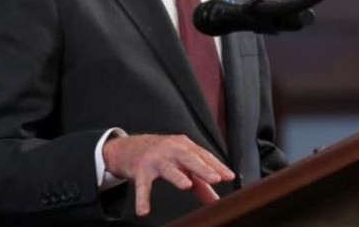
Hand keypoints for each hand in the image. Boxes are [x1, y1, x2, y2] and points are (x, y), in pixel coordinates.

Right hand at [102, 134, 234, 216]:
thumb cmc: (161, 155)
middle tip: (215, 179)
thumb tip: (215, 199)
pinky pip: (142, 186)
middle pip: (189, 158)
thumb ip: (199, 181)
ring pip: (168, 168)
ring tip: (187, 186)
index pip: (204, 156)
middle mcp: (171, 150)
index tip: (229, 176)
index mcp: (184, 147)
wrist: (129, 147)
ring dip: (177, 176)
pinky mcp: (140, 170)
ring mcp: (155, 159)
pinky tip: (144, 211)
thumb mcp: (181, 164)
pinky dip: (142, 199)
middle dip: (203, 168)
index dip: (217, 166)